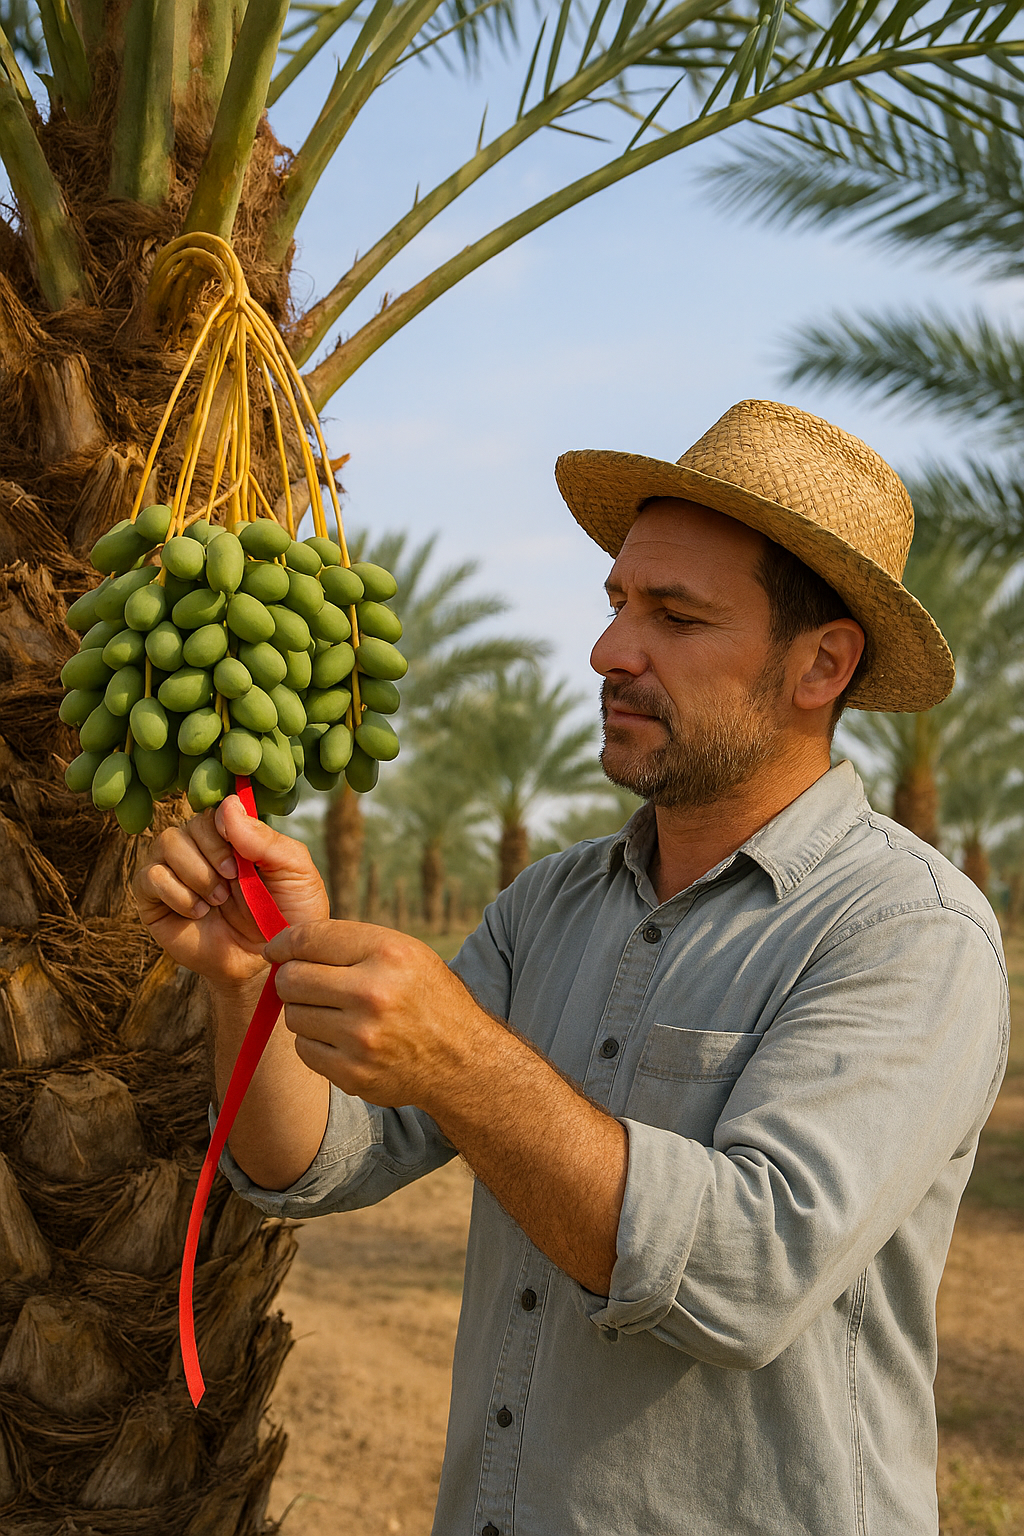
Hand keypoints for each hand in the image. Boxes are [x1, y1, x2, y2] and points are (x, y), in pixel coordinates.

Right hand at [132, 796, 328, 986]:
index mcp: (233, 834)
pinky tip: (199, 912)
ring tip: (218, 900)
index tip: (242, 856)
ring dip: (198, 874)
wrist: (266, 964)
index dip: (225, 825)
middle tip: (234, 880)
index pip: (216, 807)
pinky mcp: (153, 899)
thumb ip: (266, 839)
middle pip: (190, 823)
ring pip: (166, 843)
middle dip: (214, 853)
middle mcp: (199, 846)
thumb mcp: (294, 872)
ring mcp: (173, 870)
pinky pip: (150, 876)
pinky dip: (178, 894)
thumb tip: (228, 804)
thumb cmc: (285, 915)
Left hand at [267, 921, 493, 1109]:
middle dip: (291, 978)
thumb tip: (284, 945)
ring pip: (293, 1015)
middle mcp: (373, 993)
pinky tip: (342, 1038)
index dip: (283, 943)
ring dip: (305, 1012)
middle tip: (306, 982)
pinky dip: (315, 1042)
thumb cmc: (425, 996)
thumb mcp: (404, 953)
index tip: (276, 949)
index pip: (309, 939)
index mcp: (388, 953)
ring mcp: (361, 1038)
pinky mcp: (352, 1073)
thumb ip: (349, 943)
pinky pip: (304, 1049)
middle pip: (291, 979)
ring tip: (336, 1012)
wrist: (461, 1059)